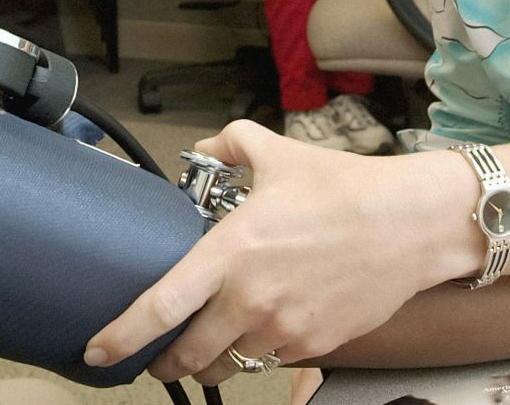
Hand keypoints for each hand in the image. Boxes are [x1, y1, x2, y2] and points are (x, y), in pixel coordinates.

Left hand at [85, 120, 469, 384]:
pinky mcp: (313, 345)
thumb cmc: (347, 189)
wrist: (412, 225)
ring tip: (203, 347)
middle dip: (164, 361)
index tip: (97, 350)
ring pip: (228, 363)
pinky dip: (255, 352)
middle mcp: (252, 297)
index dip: (123, 335)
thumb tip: (205, 149)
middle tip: (154, 357)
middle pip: (189, 353)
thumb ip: (231, 146)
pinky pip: (269, 360)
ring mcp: (284, 327)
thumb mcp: (280, 154)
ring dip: (210, 360)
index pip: (162, 305)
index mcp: (233, 250)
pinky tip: (257, 330)